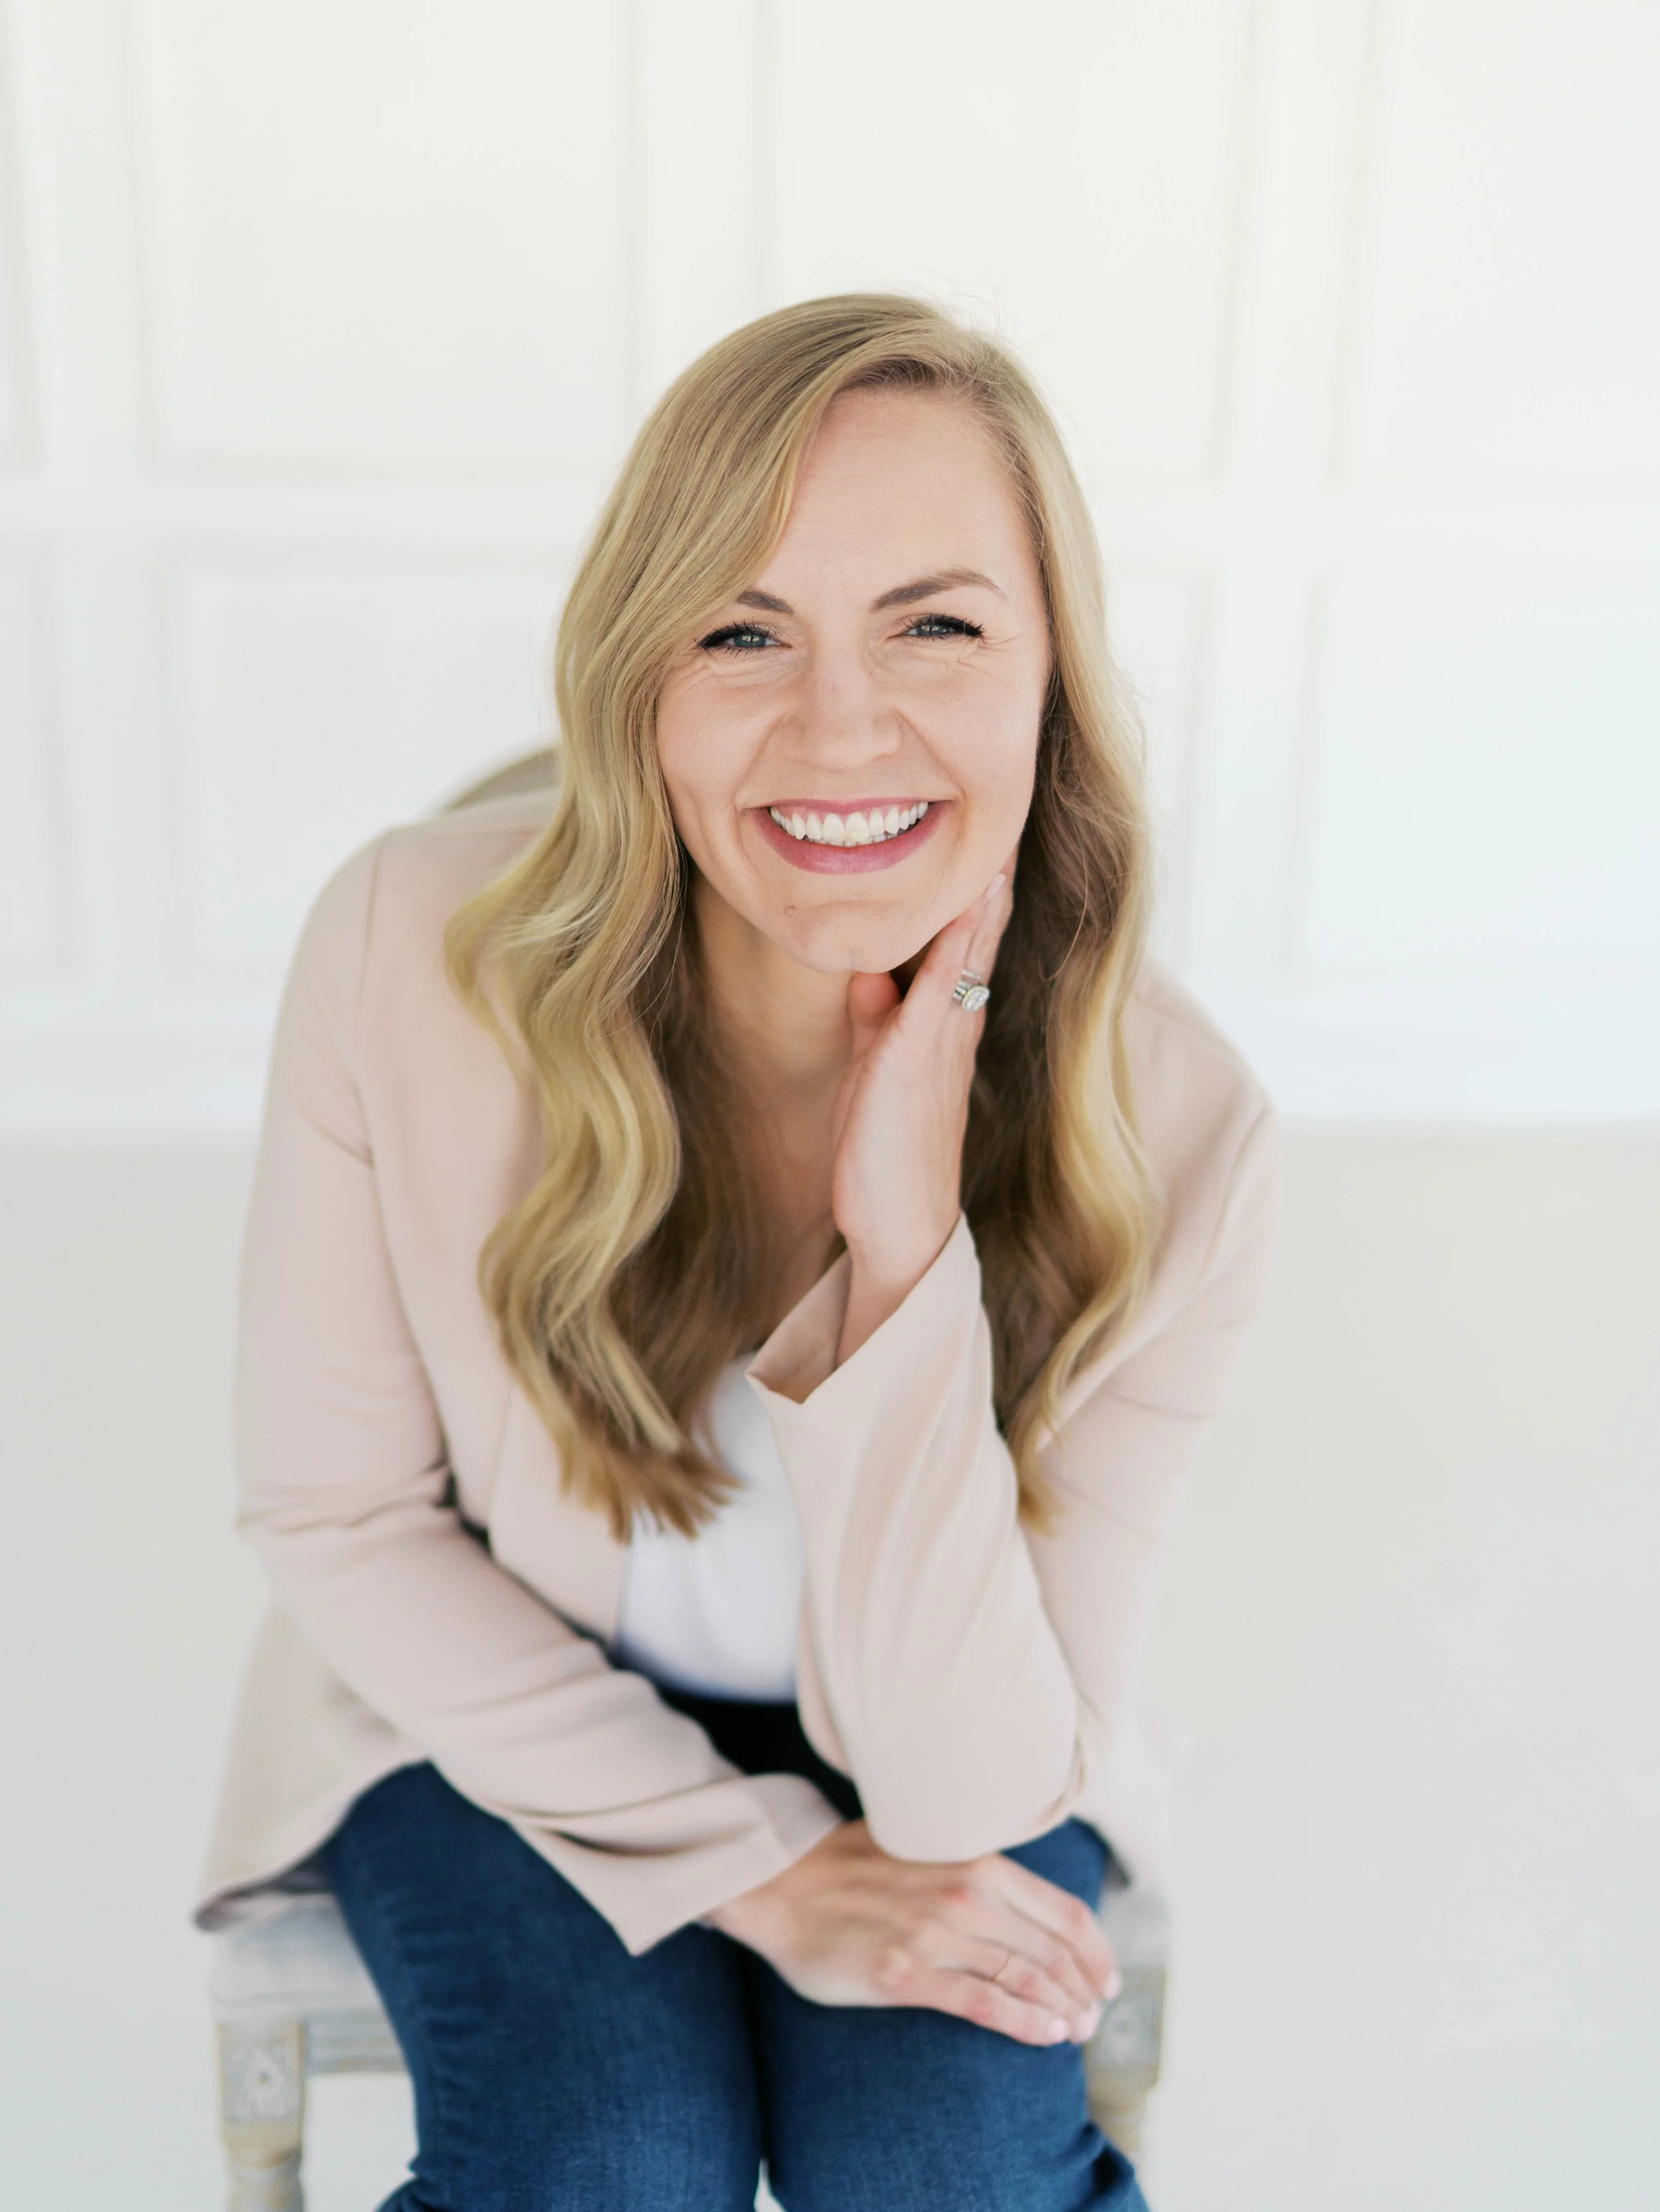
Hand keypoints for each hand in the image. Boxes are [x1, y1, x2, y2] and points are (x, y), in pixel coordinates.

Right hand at [706, 1818, 1118, 2046]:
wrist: (781, 1884)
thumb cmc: (851, 1865)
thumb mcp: (924, 1843)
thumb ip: (974, 1864)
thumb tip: (1021, 1895)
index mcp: (976, 1859)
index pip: (1063, 1912)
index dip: (1096, 1952)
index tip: (1107, 1978)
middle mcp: (965, 1893)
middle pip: (1052, 1951)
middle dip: (1084, 1990)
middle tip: (1094, 2017)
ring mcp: (935, 1933)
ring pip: (1025, 1978)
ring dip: (1062, 2010)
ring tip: (1077, 2031)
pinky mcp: (905, 1973)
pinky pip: (982, 2002)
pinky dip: (1023, 2021)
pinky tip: (1045, 2035)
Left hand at [830, 857, 1017, 1360]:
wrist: (898, 1227)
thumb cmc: (882, 1154)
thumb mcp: (871, 1071)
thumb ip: (874, 1019)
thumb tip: (870, 972)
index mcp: (945, 1032)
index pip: (966, 952)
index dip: (976, 901)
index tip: (988, 848)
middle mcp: (952, 1032)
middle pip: (979, 945)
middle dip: (992, 889)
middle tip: (1007, 827)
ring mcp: (938, 1046)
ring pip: (968, 960)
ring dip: (982, 905)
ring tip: (998, 851)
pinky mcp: (913, 1064)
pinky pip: (937, 995)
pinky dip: (952, 950)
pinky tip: (961, 913)